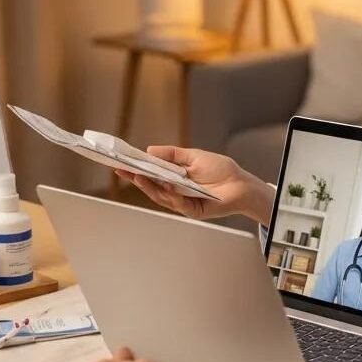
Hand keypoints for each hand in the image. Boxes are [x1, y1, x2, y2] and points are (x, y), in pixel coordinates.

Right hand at [115, 146, 274, 226]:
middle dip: (136, 178)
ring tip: (138, 176)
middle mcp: (176, 192)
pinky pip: (179, 204)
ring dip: (149, 187)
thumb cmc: (221, 170)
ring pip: (161, 196)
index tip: (120, 162)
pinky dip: (171, 195)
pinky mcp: (193, 211)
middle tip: (122, 169)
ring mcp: (183, 203)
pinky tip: (166, 187)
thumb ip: (173, 154)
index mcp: (174, 178)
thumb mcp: (195, 156)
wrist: (242, 184)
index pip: (151, 174)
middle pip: (151, 187)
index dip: (135, 169)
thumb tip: (149, 150)